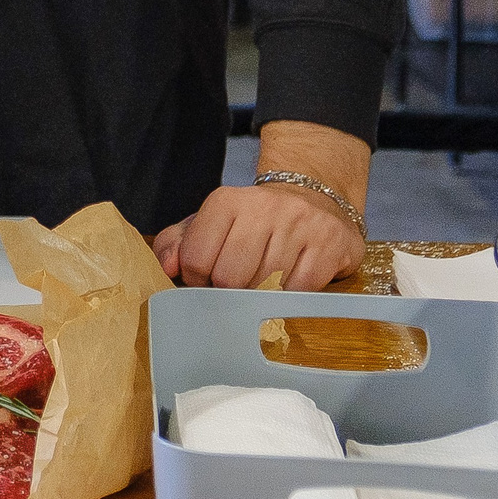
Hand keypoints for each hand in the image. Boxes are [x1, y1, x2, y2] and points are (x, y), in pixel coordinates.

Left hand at [154, 120, 368, 289]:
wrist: (315, 200)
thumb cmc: (253, 222)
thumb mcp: (209, 224)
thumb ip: (177, 243)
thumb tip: (167, 268)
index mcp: (225, 201)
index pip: (195, 258)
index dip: (196, 280)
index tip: (205, 281)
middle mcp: (262, 207)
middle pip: (229, 277)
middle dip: (228, 293)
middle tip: (234, 289)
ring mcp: (299, 224)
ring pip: (265, 286)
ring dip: (260, 296)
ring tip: (260, 286)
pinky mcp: (330, 244)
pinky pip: (300, 291)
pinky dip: (290, 298)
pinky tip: (288, 286)